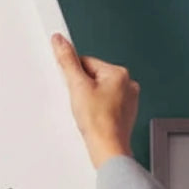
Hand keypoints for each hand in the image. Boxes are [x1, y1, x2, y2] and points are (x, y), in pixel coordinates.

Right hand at [51, 33, 138, 168]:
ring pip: (99, 92)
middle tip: (80, 103)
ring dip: (89, 100)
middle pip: (94, 77)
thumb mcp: (77, 86)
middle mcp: (128, 84)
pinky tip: (93, 120)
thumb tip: (60, 41)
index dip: (75, 75)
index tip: (72, 86)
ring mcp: (128, 100)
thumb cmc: (98, 121)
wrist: (107, 147)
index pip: (88, 63)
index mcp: (119, 73)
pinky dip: (97, 111)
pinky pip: (106, 105)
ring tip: (87, 113)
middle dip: (83, 88)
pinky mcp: (125, 114)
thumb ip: (67, 61)